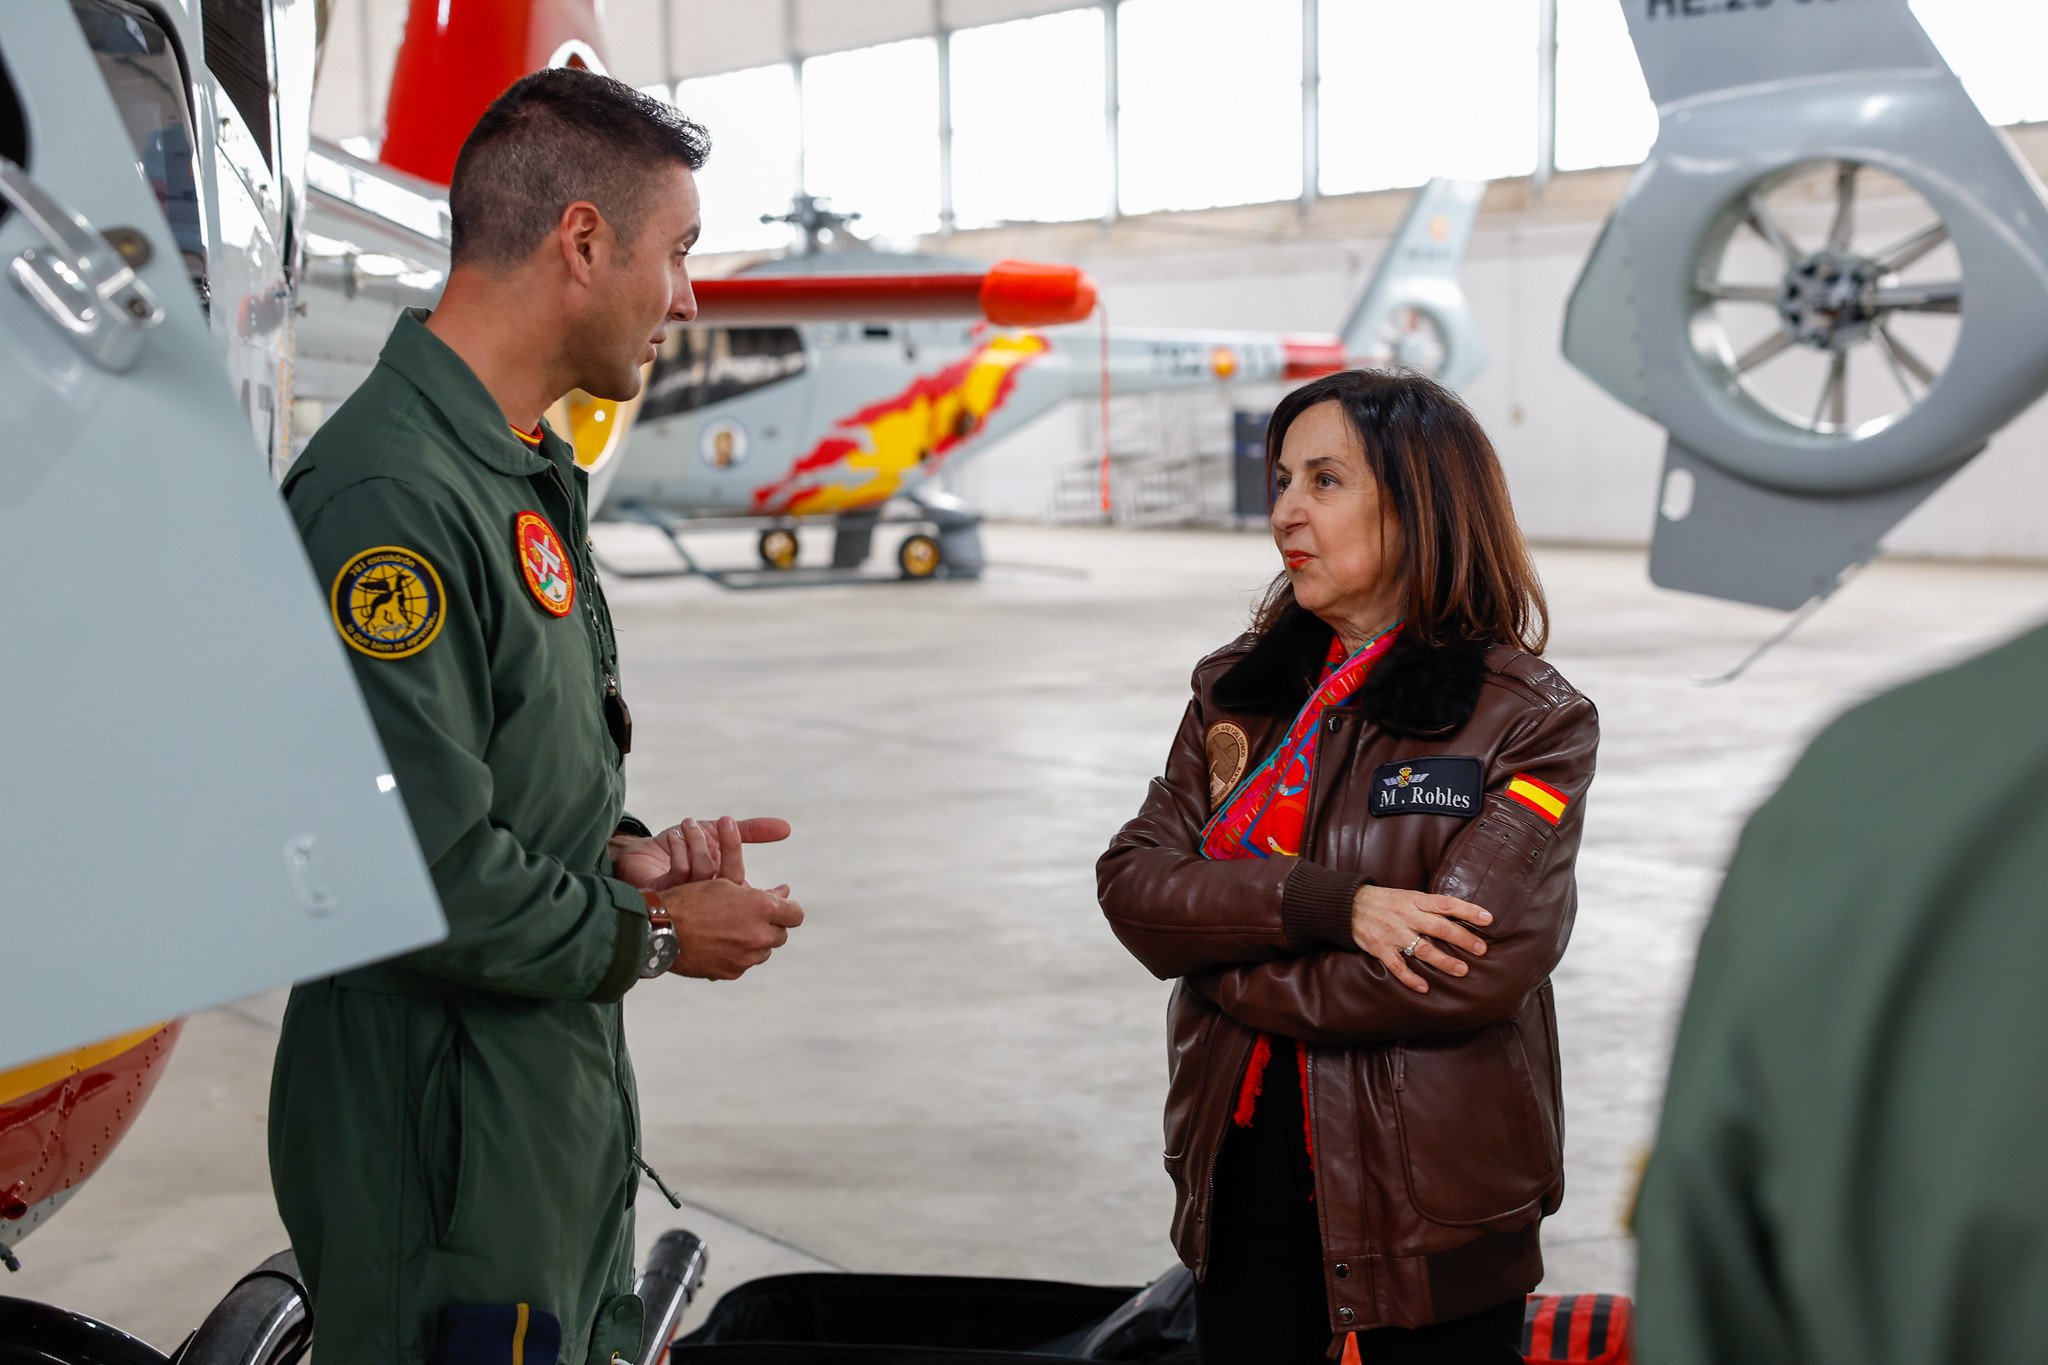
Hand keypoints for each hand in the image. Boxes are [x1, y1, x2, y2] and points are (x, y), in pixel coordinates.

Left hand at [611, 816, 790, 890]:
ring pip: (705, 874)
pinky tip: (675, 836)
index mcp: (727, 889)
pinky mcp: (669, 897)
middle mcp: (710, 900)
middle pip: (732, 879)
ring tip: (689, 823)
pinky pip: (681, 873)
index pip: (753, 888)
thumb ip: (751, 831)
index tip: (761, 847)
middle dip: (730, 846)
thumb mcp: (717, 834)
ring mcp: (689, 901)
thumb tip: (787, 828)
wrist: (639, 855)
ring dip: (697, 843)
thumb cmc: (682, 846)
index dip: (759, 872)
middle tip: (724, 820)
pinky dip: (679, 849)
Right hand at [655, 877, 804, 980]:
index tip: (778, 909)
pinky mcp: (732, 972)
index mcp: (762, 908)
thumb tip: (786, 892)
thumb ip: (760, 893)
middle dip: (770, 927)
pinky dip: (737, 956)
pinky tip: (718, 945)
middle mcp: (759, 934)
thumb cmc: (691, 899)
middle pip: (781, 935)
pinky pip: (744, 964)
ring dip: (755, 943)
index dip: (787, 910)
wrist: (659, 929)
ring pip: (764, 952)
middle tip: (749, 919)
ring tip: (731, 932)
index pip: (795, 914)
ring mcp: (746, 957)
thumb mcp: (726, 885)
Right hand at [1350, 885, 1491, 993]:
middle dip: (1462, 939)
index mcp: (1414, 900)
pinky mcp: (1380, 948)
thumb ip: (1428, 906)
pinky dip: (1410, 978)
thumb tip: (1458, 916)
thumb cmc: (1383, 901)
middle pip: (1439, 927)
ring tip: (1462, 970)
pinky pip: (1397, 966)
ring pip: (1422, 949)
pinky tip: (1424, 988)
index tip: (1488, 919)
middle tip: (1482, 949)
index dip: (1468, 911)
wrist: (1346, 904)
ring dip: (1443, 961)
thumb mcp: (1406, 895)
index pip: (1446, 904)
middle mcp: (1406, 915)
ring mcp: (1393, 933)